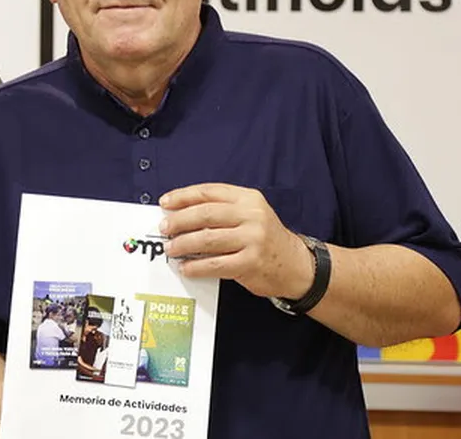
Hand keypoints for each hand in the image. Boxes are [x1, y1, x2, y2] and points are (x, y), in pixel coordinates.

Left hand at [158, 183, 312, 298]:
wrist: (296, 264)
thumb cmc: (264, 238)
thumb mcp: (250, 214)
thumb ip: (221, 209)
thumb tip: (179, 212)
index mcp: (248, 198)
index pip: (209, 192)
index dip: (183, 196)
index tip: (165, 203)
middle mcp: (252, 216)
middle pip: (205, 214)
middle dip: (179, 221)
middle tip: (164, 228)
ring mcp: (253, 239)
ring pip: (207, 239)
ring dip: (183, 244)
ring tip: (171, 248)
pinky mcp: (250, 263)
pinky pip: (215, 264)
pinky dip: (196, 267)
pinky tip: (186, 267)